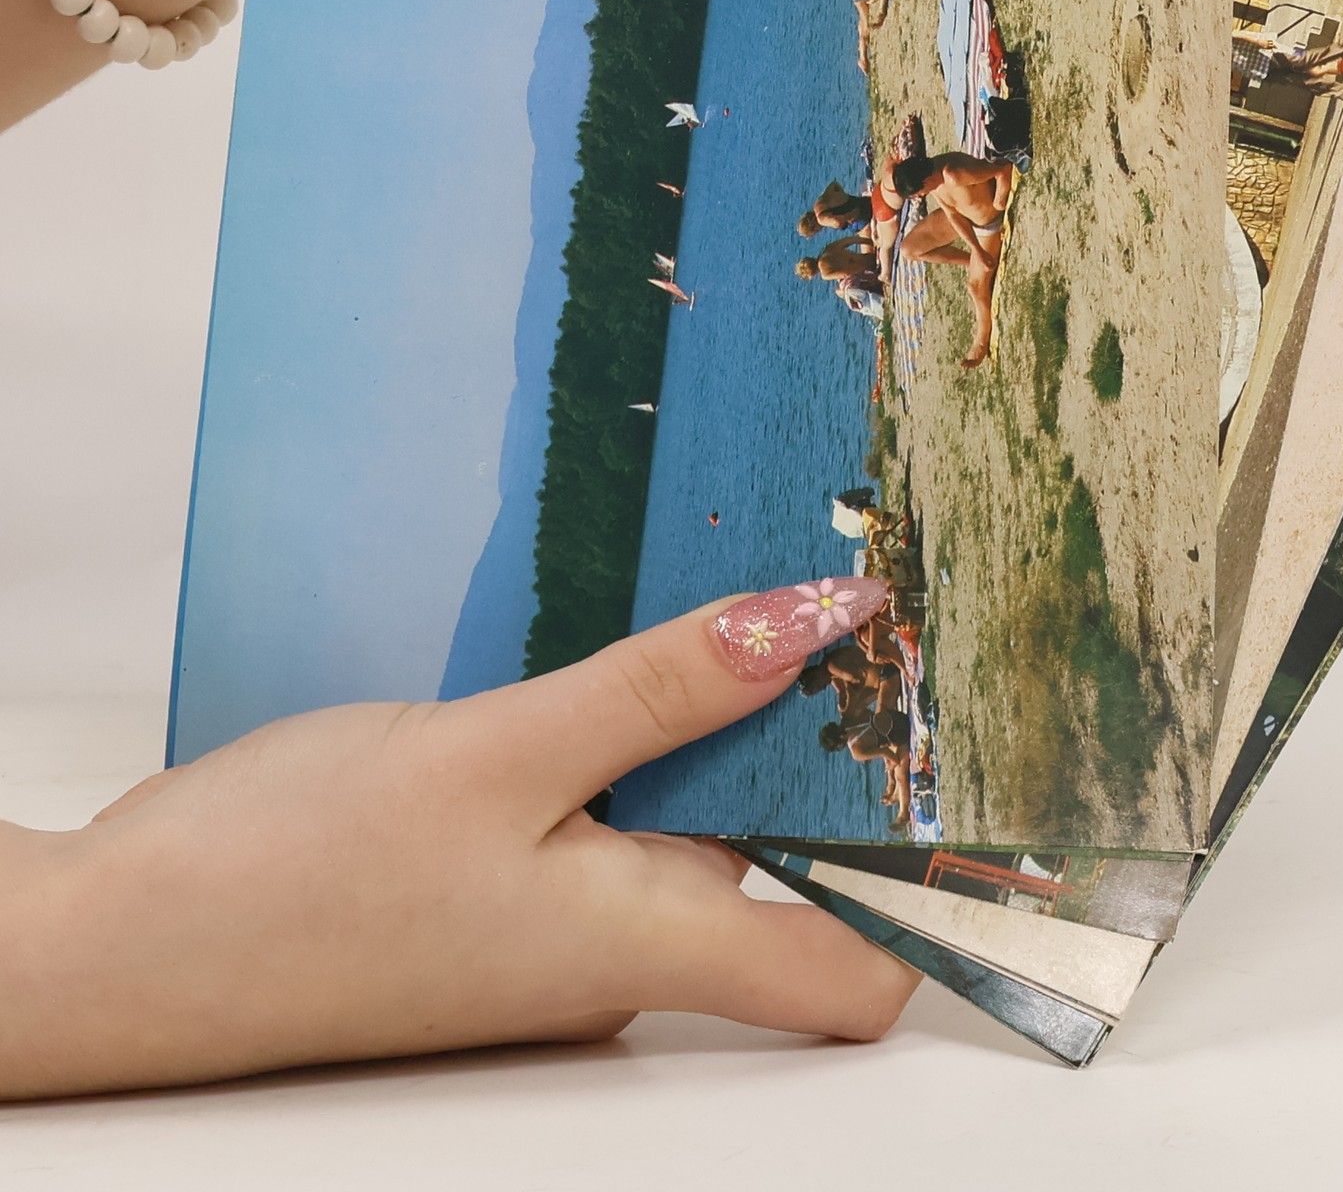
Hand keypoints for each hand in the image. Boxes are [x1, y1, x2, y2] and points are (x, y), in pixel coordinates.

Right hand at [0, 584, 917, 1097]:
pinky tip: (646, 646)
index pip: (850, 975)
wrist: (114, 947)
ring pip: (700, 825)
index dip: (933, 907)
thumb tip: (817, 626)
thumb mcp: (496, 754)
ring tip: (782, 600)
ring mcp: (564, 922)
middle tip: (886, 624)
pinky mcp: (508, 883)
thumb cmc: (292, 874)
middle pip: (789, 876)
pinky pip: (620, 808)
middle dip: (841, 762)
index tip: (995, 795)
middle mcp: (625, 949)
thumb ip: (661, 692)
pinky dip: (649, 735)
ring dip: (737, 730)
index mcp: (647, 944)